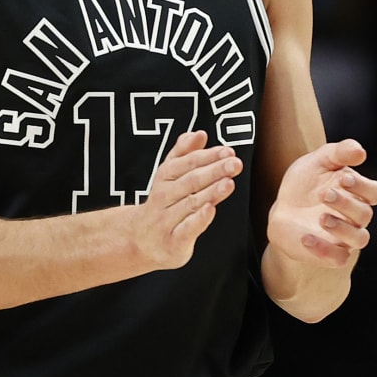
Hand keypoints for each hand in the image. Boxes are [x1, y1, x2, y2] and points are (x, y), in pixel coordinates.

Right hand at [132, 130, 242, 269]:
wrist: (141, 241)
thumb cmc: (164, 204)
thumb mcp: (169, 176)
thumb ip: (184, 153)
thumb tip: (200, 134)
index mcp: (165, 177)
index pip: (188, 163)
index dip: (208, 156)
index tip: (228, 151)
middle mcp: (163, 197)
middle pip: (190, 181)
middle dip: (214, 171)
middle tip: (235, 163)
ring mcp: (166, 220)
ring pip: (190, 203)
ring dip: (210, 192)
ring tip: (229, 183)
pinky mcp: (173, 242)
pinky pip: (186, 229)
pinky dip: (198, 220)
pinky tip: (211, 209)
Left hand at [268, 138, 376, 266]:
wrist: (282, 209)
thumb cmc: (306, 183)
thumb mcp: (319, 161)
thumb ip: (339, 152)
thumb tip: (361, 152)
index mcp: (358, 193)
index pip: (376, 193)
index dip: (364, 187)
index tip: (343, 179)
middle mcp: (356, 217)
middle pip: (365, 214)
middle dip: (346, 203)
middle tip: (324, 194)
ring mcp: (344, 237)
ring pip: (360, 239)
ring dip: (342, 228)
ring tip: (321, 218)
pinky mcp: (330, 253)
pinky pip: (339, 259)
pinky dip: (324, 250)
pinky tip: (306, 238)